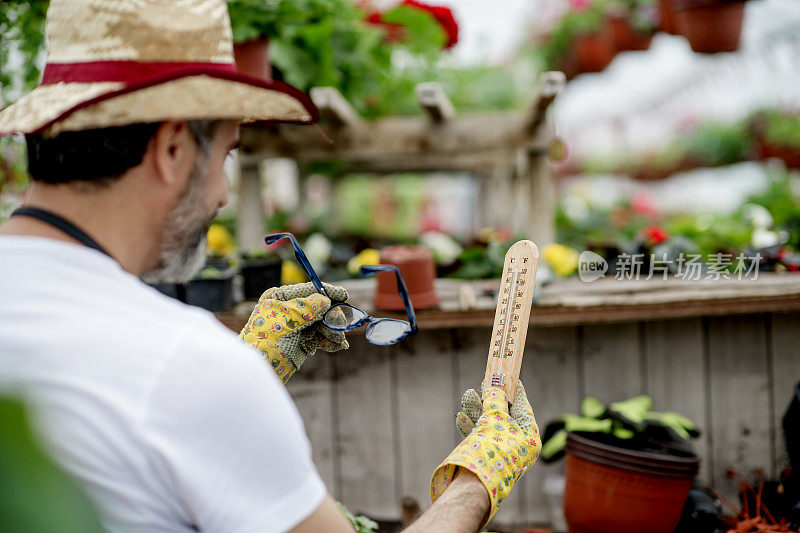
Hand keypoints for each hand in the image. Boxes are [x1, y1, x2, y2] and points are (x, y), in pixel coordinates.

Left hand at [239, 282, 348, 382]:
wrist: (254, 374)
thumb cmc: (263, 343)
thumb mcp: (284, 321)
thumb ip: (306, 308)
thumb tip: (324, 299)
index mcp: (280, 299)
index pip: (308, 290)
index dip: (327, 292)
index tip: (343, 295)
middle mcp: (289, 310)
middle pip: (319, 308)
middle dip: (332, 317)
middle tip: (341, 326)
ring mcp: (295, 327)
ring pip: (322, 324)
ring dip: (333, 331)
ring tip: (339, 341)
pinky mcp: (300, 342)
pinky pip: (320, 338)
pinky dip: (329, 341)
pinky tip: (337, 346)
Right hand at [430, 384, 540, 525]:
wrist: (475, 483)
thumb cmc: (493, 448)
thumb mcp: (496, 418)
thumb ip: (496, 400)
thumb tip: (495, 388)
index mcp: (530, 439)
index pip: (524, 409)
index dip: (516, 392)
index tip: (510, 379)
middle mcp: (518, 447)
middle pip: (505, 416)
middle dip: (492, 400)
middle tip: (485, 384)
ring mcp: (501, 453)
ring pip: (489, 425)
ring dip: (478, 410)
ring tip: (468, 395)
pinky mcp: (486, 457)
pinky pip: (479, 437)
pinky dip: (471, 425)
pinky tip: (461, 416)